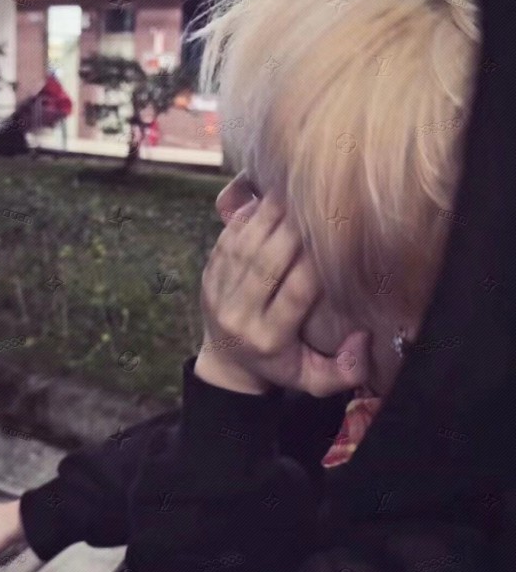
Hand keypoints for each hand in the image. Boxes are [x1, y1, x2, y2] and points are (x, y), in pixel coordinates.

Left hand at [197, 189, 371, 396]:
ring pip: (245, 247)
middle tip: (317, 203)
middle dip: (292, 231)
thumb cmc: (279, 366)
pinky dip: (245, 218)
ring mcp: (218, 293)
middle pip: (266, 263)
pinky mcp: (208, 276)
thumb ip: (346, 371)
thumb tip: (363, 336)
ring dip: (268, 216)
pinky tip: (265, 197)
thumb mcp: (313, 381)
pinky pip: (226, 241)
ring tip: (292, 190)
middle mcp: (239, 314)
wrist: (225, 362)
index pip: (295, 294)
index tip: (338, 237)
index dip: (315, 263)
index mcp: (268, 339)